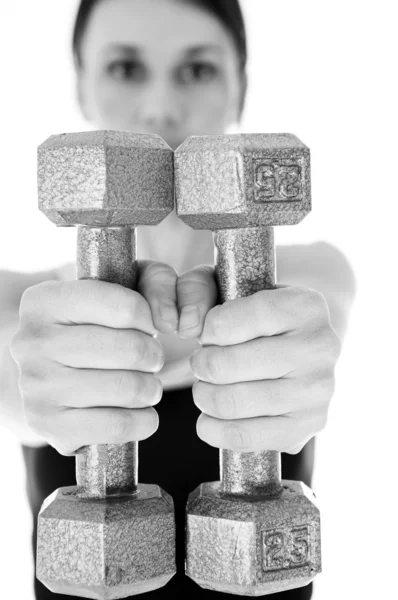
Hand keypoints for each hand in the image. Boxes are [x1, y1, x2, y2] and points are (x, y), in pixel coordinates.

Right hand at [9, 261, 179, 455]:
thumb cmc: (97, 326)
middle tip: (148, 359)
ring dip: (150, 389)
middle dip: (154, 356)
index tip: (145, 325)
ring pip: (128, 388)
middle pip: (131, 350)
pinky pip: (119, 426)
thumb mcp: (123, 287)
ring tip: (143, 383)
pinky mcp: (48, 426)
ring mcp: (37, 387)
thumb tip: (171, 319)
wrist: (54, 375)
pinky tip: (137, 411)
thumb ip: (157, 282)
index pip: (125, 307)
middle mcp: (32, 341)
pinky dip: (143, 420)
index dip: (149, 319)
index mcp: (45, 300)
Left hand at [178, 269, 341, 454]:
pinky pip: (243, 437)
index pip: (230, 321)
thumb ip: (200, 291)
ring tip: (207, 387)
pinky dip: (214, 430)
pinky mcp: (307, 427)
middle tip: (202, 363)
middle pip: (226, 365)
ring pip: (231, 402)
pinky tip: (211, 417)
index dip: (207, 330)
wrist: (301, 352)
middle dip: (200, 366)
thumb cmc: (259, 319)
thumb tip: (188, 324)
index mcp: (304, 305)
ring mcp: (317, 392)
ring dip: (205, 396)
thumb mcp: (233, 290)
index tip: (209, 333)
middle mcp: (319, 347)